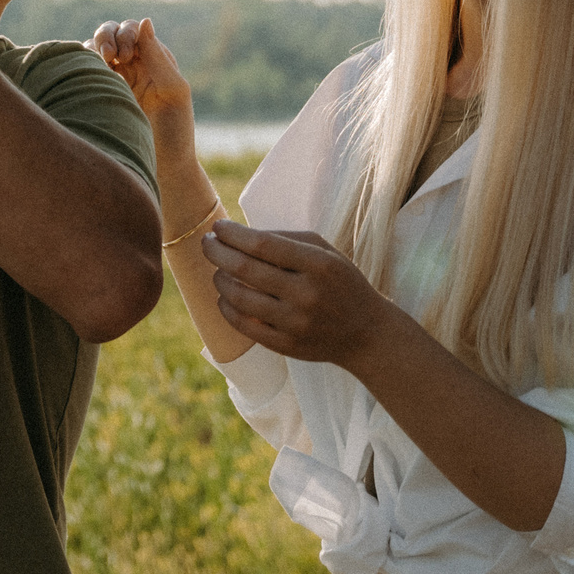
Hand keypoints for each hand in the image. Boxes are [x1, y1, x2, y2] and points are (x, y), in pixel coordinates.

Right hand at [91, 18, 192, 122]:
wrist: (163, 167)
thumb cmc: (175, 129)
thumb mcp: (173, 90)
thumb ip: (158, 57)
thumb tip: (145, 20)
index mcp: (153, 58)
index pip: (133, 29)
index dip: (126, 33)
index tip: (126, 55)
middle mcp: (132, 64)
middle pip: (110, 33)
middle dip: (106, 36)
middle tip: (110, 56)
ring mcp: (114, 79)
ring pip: (94, 49)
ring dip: (93, 48)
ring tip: (100, 64)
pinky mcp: (98, 93)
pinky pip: (84, 70)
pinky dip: (81, 65)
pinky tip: (86, 74)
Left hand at [202, 223, 396, 367]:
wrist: (366, 333)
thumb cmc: (340, 282)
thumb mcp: (324, 251)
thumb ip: (285, 239)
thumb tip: (240, 233)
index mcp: (317, 265)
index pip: (263, 245)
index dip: (234, 235)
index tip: (218, 227)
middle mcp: (306, 294)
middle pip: (245, 269)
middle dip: (217, 252)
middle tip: (206, 243)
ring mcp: (295, 323)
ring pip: (240, 298)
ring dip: (219, 279)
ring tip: (217, 270)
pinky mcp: (287, 346)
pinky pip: (244, 326)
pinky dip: (227, 308)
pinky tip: (224, 297)